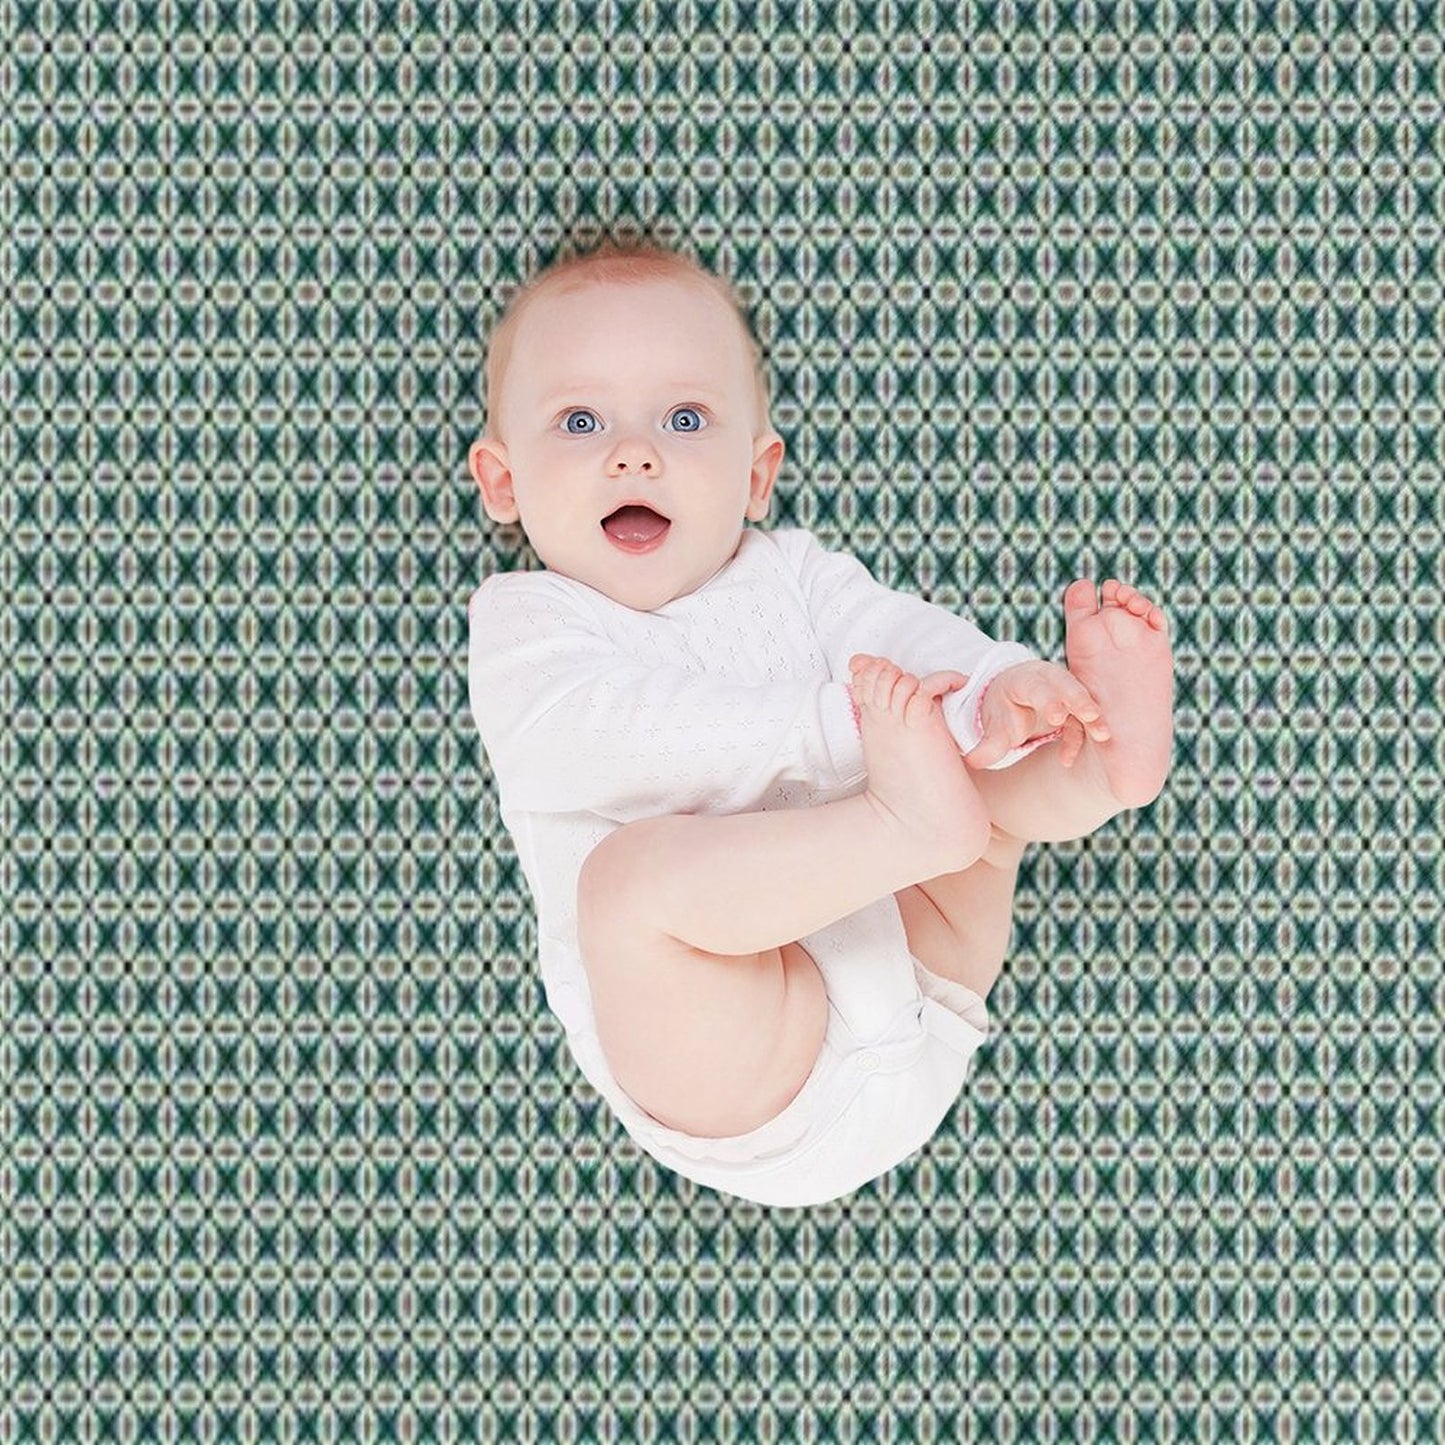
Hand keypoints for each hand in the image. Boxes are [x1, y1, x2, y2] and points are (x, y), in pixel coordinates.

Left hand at [964, 660, 1110, 770]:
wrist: (1013, 696)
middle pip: (1067, 685)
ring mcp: (1065, 690)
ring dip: (1093, 717)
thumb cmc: (1004, 709)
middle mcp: (1048, 680)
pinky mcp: (1076, 704)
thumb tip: (972, 762)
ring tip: (1103, 735)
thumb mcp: (994, 725)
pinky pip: (1083, 719)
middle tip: (1091, 716)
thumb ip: (987, 745)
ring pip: (1083, 699)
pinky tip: (1066, 760)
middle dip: (1079, 701)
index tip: (1057, 717)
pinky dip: (1081, 737)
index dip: (1048, 700)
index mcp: (1023, 680)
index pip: (1037, 687)